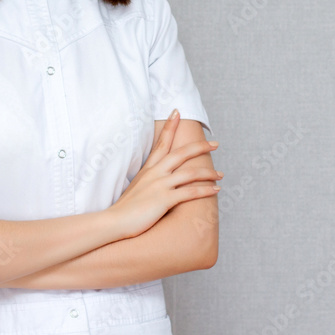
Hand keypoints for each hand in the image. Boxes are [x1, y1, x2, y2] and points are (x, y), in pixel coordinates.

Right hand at [108, 109, 220, 239]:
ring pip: (190, 173)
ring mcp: (160, 185)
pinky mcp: (164, 199)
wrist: (113, 222)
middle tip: (215, 144)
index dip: (170, 127)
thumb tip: (156, 180)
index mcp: (147, 169)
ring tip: (221, 175)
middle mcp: (155, 173)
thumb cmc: (124, 209)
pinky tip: (216, 190)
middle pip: (181, 153)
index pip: (161, 143)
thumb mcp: (136, 188)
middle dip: (200, 147)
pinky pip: (190, 192)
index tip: (177, 112)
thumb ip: (147, 181)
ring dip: (209, 173)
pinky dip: (205, 190)